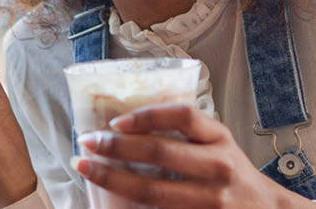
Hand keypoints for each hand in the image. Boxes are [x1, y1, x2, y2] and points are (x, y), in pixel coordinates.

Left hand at [74, 103, 315, 208]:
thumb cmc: (229, 170)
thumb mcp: (216, 141)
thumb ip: (182, 131)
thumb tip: (122, 120)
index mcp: (218, 137)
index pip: (181, 115)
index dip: (145, 115)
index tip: (114, 121)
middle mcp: (218, 167)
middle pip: (160, 153)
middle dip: (116, 148)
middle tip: (85, 142)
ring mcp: (213, 200)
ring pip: (154, 192)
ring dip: (113, 180)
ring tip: (85, 168)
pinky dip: (131, 207)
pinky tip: (109, 202)